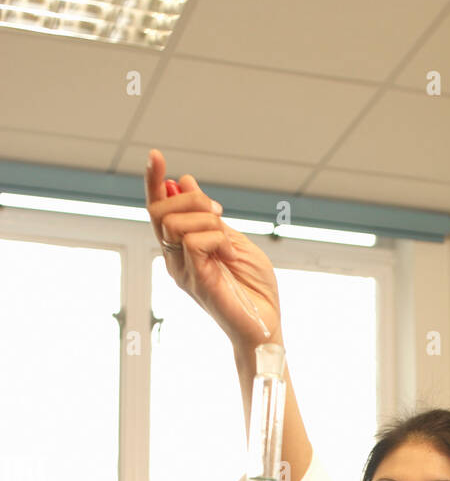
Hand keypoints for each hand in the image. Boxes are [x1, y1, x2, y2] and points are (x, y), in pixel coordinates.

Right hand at [144, 148, 281, 349]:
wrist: (265, 325)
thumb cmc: (254, 288)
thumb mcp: (234, 240)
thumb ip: (209, 217)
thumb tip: (184, 183)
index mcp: (183, 247)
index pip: (159, 210)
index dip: (154, 182)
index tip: (155, 156)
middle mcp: (177, 259)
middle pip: (160, 211)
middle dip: (190, 199)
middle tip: (219, 211)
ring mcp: (184, 271)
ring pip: (174, 223)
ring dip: (207, 221)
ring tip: (228, 243)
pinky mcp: (196, 281)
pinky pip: (194, 242)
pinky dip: (216, 239)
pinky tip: (229, 255)